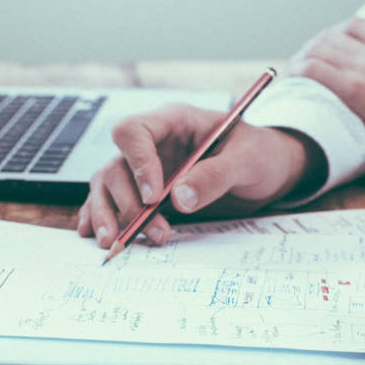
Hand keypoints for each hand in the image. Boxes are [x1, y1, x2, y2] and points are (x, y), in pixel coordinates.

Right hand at [78, 104, 321, 247]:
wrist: (269, 170)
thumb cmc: (260, 154)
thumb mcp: (247, 160)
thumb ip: (215, 176)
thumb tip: (179, 199)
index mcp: (173, 121)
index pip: (133, 131)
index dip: (137, 163)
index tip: (154, 196)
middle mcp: (153, 143)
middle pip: (116, 165)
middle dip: (129, 202)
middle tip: (155, 231)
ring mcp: (145, 168)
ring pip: (107, 185)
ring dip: (109, 214)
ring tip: (115, 243)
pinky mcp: (145, 191)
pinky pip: (112, 200)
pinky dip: (100, 217)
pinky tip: (95, 235)